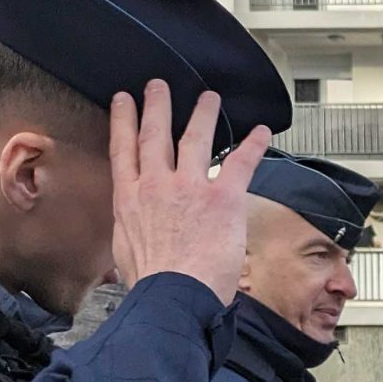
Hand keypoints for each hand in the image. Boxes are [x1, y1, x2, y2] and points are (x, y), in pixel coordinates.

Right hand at [108, 80, 270, 303]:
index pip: (123, 149)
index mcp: (131, 198)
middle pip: (155, 134)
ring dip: (202, 114)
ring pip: (195, 139)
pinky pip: (240, 163)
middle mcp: (157, 185)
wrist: (174, 295)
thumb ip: (129, 233)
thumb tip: (126, 237)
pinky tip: (259, 131)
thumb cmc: (151, 282)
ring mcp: (190, 188)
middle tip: (158, 86)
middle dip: (157, 106)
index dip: (123, 120)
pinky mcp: (222, 199)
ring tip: (208, 98)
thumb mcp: (124, 252)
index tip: (123, 101)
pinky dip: (252, 145)